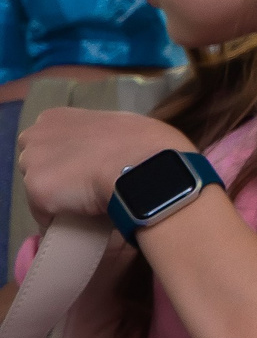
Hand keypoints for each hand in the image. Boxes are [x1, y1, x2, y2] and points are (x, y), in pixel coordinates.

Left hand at [17, 109, 194, 223]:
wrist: (144, 166)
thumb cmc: (144, 142)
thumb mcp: (122, 126)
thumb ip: (102, 135)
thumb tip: (112, 152)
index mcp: (55, 117)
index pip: (48, 141)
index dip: (67, 157)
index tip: (86, 168)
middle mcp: (34, 136)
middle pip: (36, 163)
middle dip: (56, 175)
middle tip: (86, 187)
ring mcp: (32, 164)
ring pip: (40, 189)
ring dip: (59, 198)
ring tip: (88, 206)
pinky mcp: (37, 191)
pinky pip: (45, 214)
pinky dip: (63, 220)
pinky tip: (84, 219)